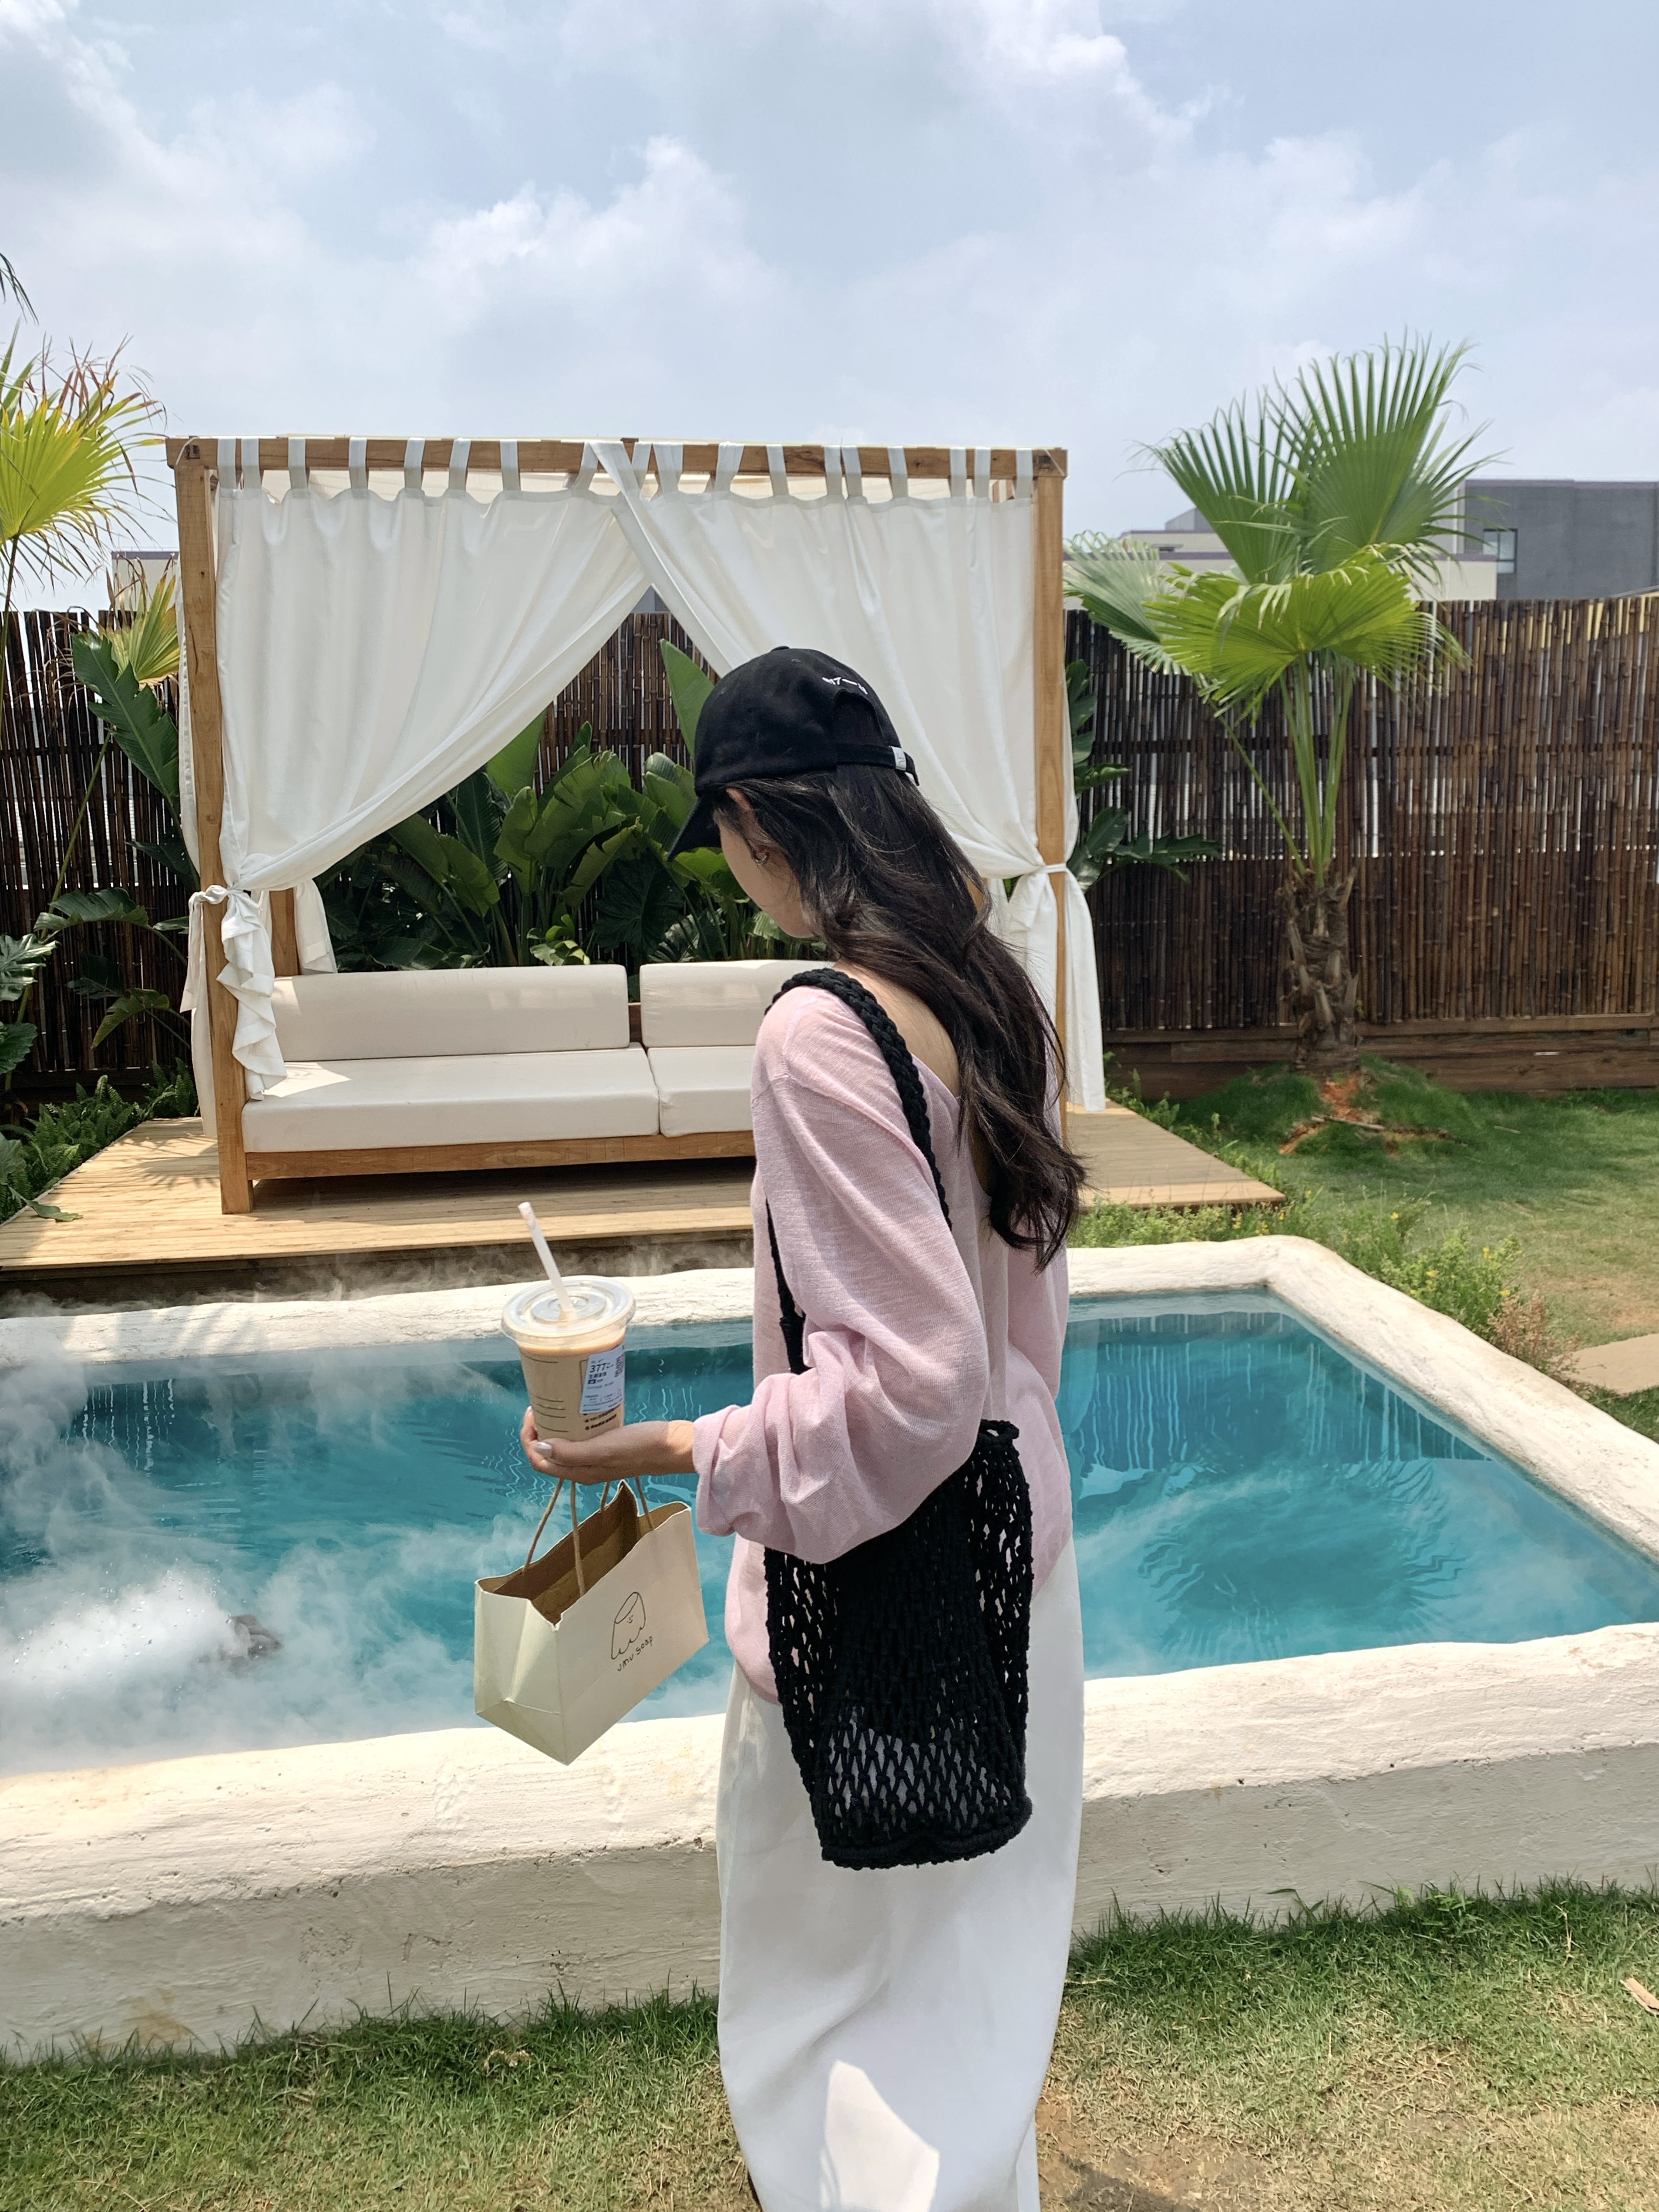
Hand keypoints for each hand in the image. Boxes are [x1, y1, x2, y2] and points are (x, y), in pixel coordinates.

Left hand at [520, 1406, 697, 1484]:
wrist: (673, 1447)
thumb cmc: (638, 1447)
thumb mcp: (602, 1449)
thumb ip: (570, 1452)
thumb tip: (538, 1447)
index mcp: (578, 1472)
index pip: (539, 1460)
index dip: (529, 1440)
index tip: (533, 1414)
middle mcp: (584, 1468)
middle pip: (549, 1452)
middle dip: (539, 1431)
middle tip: (543, 1405)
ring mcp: (596, 1457)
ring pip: (564, 1444)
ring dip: (555, 1427)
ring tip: (556, 1405)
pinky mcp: (608, 1445)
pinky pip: (581, 1437)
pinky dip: (573, 1425)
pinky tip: (578, 1409)